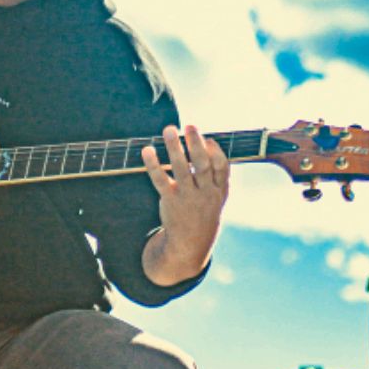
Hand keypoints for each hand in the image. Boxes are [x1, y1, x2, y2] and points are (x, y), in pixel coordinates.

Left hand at [141, 124, 229, 285]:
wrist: (190, 243)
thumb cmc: (204, 211)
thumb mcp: (217, 195)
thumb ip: (216, 172)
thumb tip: (207, 142)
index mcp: (218, 190)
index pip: (221, 169)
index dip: (216, 153)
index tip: (208, 139)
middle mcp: (204, 193)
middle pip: (201, 166)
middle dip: (196, 145)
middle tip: (190, 125)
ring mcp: (186, 197)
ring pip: (181, 169)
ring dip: (174, 148)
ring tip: (169, 129)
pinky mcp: (169, 200)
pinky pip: (160, 180)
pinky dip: (153, 164)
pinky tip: (147, 150)